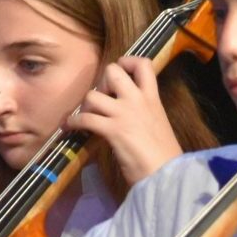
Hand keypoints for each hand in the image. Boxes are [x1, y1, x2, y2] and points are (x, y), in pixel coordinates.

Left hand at [69, 56, 182, 184]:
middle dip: (102, 81)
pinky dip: (72, 123)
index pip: (144, 64)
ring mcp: (124, 114)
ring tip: (86, 116)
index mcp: (153, 98)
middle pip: (112, 71)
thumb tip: (128, 115)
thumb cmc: (166, 156)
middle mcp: (138, 100)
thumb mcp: (159, 125)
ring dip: (85, 106)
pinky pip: (83, 119)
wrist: (167, 175)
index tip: (121, 71)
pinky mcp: (112, 130)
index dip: (128, 61)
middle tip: (102, 98)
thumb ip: (145, 113)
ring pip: (93, 95)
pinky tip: (70, 129)